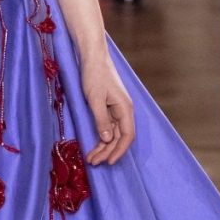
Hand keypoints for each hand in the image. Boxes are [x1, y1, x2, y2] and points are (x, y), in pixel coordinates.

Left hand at [79, 48, 135, 165]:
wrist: (93, 57)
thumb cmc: (95, 75)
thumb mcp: (95, 99)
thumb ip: (102, 119)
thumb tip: (107, 139)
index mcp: (125, 108)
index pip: (127, 135)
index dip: (120, 150)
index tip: (109, 161)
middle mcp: (124, 111)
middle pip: (119, 137)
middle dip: (108, 151)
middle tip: (93, 162)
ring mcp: (116, 109)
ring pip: (113, 133)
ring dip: (103, 146)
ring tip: (91, 158)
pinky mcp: (109, 107)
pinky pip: (108, 126)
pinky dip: (101, 136)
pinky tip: (94, 145)